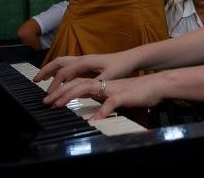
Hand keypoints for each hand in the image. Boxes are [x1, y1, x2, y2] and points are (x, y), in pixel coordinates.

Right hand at [35, 53, 130, 96]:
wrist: (130, 58)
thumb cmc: (121, 66)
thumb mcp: (110, 76)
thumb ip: (96, 83)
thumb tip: (83, 89)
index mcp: (86, 61)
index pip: (64, 72)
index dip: (55, 83)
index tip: (49, 95)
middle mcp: (82, 59)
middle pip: (58, 62)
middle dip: (45, 70)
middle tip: (35, 81)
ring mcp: (83, 60)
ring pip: (62, 62)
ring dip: (50, 69)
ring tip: (40, 79)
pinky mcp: (86, 64)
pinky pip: (67, 66)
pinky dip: (58, 71)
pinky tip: (57, 79)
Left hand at [44, 74, 162, 119]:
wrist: (157, 85)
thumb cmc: (139, 93)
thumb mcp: (117, 97)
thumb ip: (104, 102)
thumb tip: (92, 111)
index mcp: (102, 85)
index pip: (77, 84)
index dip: (62, 91)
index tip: (48, 100)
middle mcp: (105, 84)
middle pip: (77, 84)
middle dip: (59, 92)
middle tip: (45, 102)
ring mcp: (113, 89)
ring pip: (88, 88)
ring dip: (71, 96)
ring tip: (59, 105)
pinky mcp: (124, 96)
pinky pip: (111, 103)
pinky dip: (102, 111)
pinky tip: (94, 120)